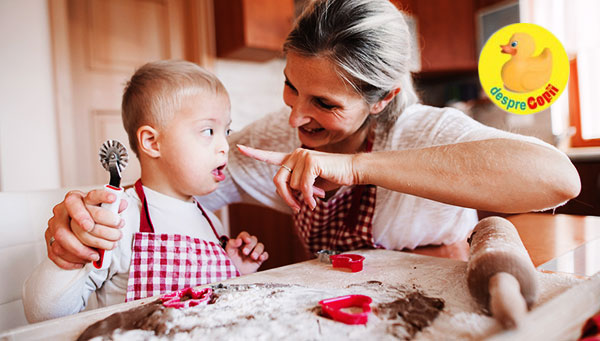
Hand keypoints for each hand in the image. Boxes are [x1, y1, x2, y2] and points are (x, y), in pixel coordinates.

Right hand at [46, 189, 126, 268]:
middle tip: (112, 239)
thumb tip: (121, 204)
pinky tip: (84, 261)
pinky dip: (71, 260)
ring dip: (82, 250)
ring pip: (62, 240)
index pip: (78, 199)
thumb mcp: (103, 208)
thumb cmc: (91, 216)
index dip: (93, 200)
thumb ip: (112, 207)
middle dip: (94, 235)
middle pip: (71, 225)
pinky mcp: (50, 242)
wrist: (78, 226)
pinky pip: (56, 254)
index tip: (112, 200)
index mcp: (74, 199)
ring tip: (97, 255)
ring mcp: (53, 227)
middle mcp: (61, 211)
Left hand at [225, 231, 268, 274]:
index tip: (247, 240)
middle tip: (245, 252)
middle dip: (250, 246)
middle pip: (253, 239)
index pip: (244, 235)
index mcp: (241, 242)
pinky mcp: (260, 259)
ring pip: (260, 246)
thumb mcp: (229, 251)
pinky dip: (264, 255)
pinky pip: (265, 254)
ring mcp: (255, 251)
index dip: (246, 236)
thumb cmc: (232, 261)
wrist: (236, 273)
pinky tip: (261, 258)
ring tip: (253, 257)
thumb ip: (232, 244)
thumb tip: (239, 240)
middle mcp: (249, 245)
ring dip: (257, 250)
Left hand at [237, 144, 355, 211]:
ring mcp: (303, 156)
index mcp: (294, 158)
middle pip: (278, 181)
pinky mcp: (311, 162)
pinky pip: (303, 187)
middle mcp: (296, 154)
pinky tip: (317, 200)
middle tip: (297, 208)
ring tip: (317, 197)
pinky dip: (310, 197)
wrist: (352, 170)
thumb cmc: (333, 177)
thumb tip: (287, 196)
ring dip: (304, 197)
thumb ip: (297, 186)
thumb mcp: (311, 184)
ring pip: (292, 186)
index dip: (254, 154)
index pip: (270, 156)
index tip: (239, 148)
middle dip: (286, 197)